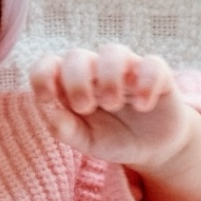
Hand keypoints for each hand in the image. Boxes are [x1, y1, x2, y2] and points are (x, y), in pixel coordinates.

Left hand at [29, 44, 193, 174]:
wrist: (151, 148)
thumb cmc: (112, 138)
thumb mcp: (84, 140)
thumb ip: (62, 126)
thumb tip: (46, 106)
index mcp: (72, 85)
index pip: (48, 64)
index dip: (42, 76)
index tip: (47, 99)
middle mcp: (97, 71)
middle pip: (77, 56)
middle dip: (76, 83)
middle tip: (86, 108)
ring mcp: (127, 69)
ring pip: (112, 51)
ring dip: (108, 79)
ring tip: (113, 105)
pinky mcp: (157, 74)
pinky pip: (152, 64)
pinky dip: (145, 84)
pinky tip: (143, 106)